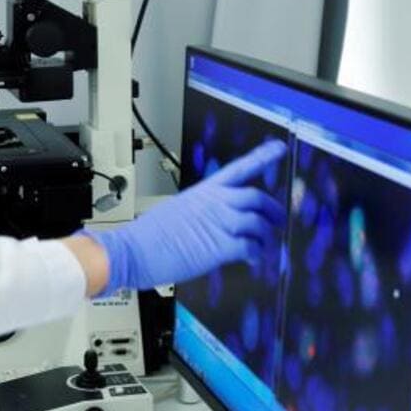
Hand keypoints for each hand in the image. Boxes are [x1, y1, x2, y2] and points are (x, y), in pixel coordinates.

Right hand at [82, 140, 287, 294]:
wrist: (131, 250)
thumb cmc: (147, 236)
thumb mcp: (176, 210)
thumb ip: (201, 212)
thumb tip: (214, 223)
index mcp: (203, 192)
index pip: (238, 168)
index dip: (262, 158)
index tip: (278, 150)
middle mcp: (213, 203)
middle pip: (257, 197)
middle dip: (273, 210)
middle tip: (277, 221)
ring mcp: (217, 223)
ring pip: (259, 223)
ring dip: (266, 238)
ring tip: (262, 248)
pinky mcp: (218, 246)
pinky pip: (251, 247)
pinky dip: (257, 255)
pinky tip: (252, 260)